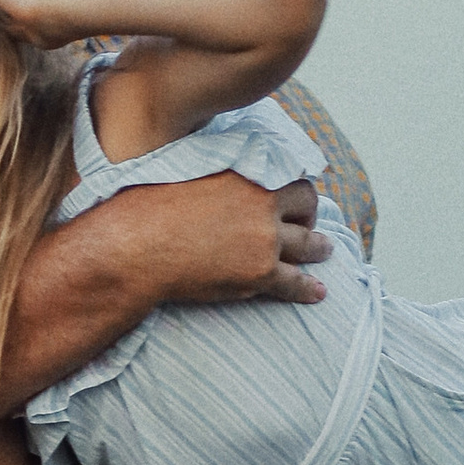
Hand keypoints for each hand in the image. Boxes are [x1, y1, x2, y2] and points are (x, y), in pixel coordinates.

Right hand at [124, 171, 330, 309]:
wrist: (139, 246)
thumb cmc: (149, 208)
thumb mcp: (185, 172)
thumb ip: (212, 173)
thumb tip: (213, 173)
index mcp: (246, 174)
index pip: (283, 173)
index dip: (291, 186)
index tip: (292, 194)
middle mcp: (263, 203)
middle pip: (306, 203)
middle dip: (309, 213)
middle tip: (307, 223)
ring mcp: (265, 239)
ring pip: (308, 243)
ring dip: (319, 248)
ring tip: (324, 251)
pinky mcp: (260, 273)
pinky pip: (295, 282)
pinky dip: (309, 288)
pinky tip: (318, 292)